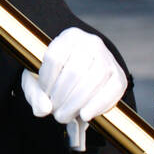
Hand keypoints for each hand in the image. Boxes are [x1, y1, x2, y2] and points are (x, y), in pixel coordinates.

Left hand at [20, 27, 126, 150]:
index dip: (46, 82)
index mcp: (68, 37)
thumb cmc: (55, 78)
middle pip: (75, 71)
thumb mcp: (38, 82)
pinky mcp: (119, 76)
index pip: (54, 58)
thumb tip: (43, 108)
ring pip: (93, 80)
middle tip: (55, 113)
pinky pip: (112, 91)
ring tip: (65, 116)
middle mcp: (90, 42)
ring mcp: (108, 58)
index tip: (44, 95)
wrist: (79, 80)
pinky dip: (97, 106)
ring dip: (77, 104)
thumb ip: (34, 95)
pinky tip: (85, 115)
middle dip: (62, 98)